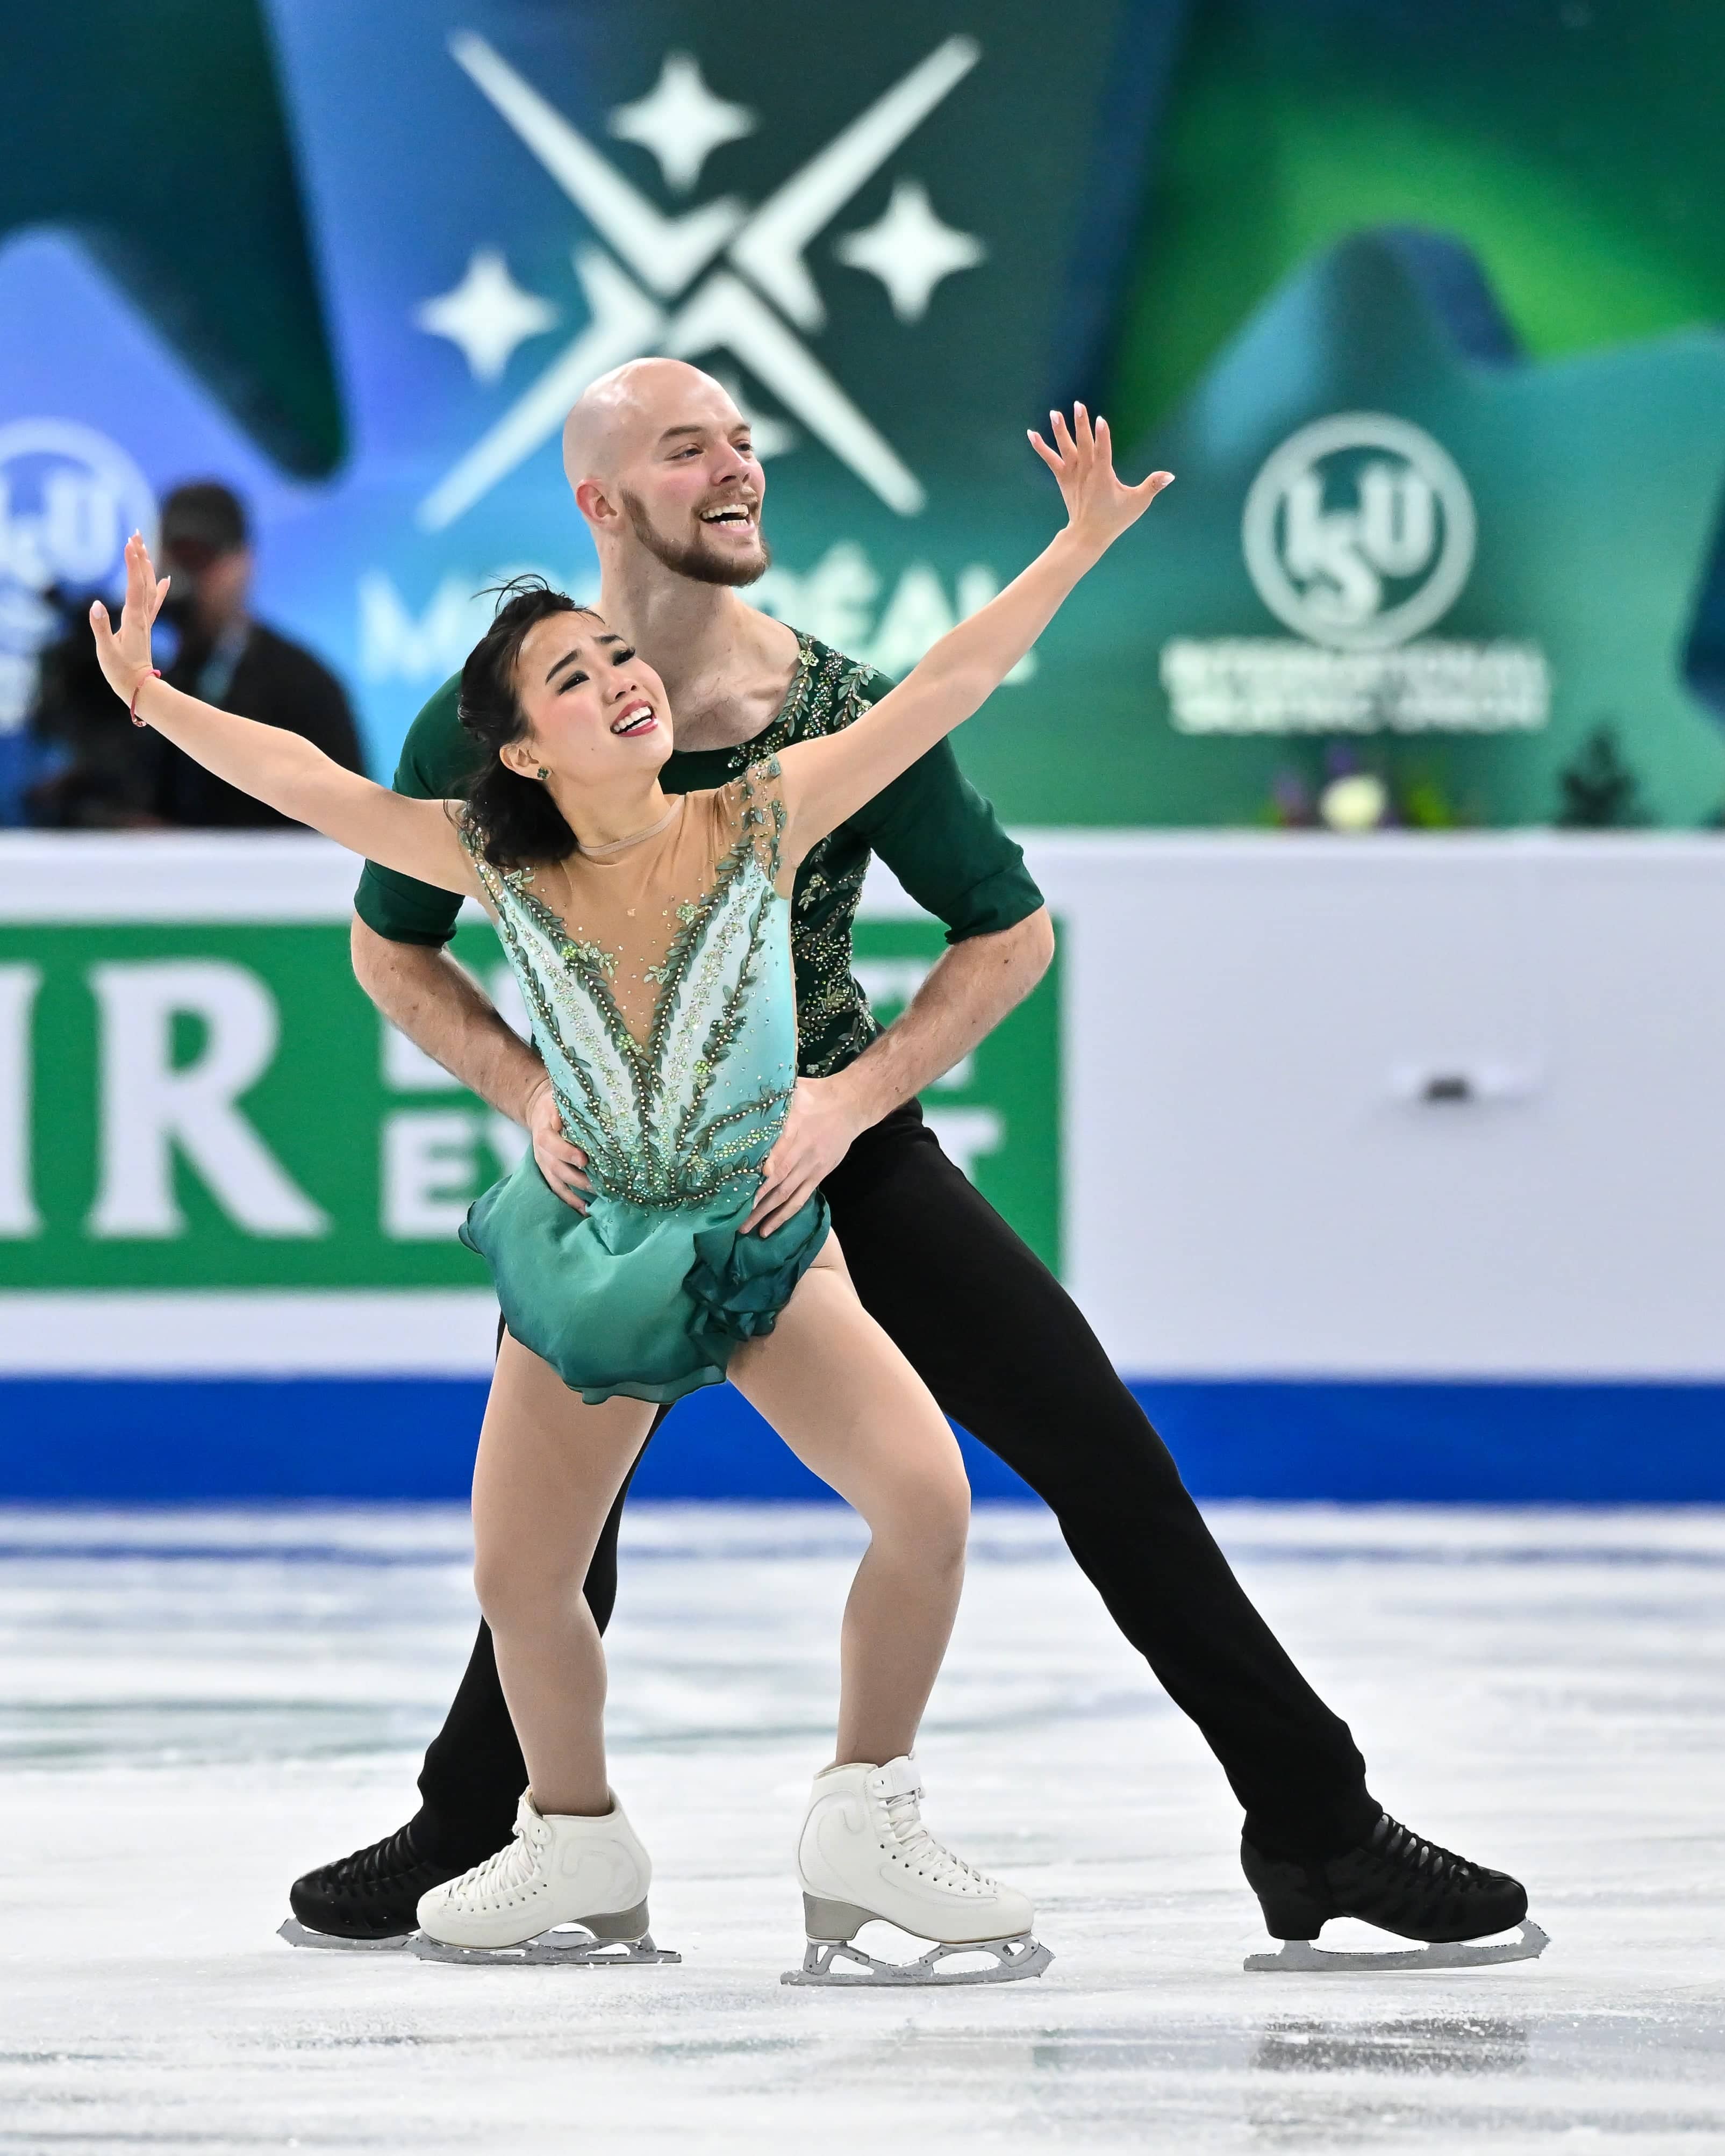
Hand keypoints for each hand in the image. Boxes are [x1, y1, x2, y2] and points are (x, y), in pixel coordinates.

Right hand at [88, 530, 170, 703]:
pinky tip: (166, 579)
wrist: (139, 688)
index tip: (129, 543)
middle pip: (142, 580)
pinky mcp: (144, 626)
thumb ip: (100, 628)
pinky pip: (154, 603)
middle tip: (135, 534)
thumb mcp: (106, 651)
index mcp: (133, 619)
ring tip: (143, 546)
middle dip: (139, 556)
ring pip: (149, 587)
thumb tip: (95, 605)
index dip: (132, 564)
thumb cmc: (120, 673)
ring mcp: (144, 620)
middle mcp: (142, 616)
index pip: (134, 585)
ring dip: (146, 566)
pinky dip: (160, 589)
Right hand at [525, 1076, 590, 1211]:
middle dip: (577, 1178)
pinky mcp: (549, 1172)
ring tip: (592, 1204)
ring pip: (558, 1182)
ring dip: (575, 1194)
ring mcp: (545, 1164)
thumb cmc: (555, 1103)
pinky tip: (585, 1210)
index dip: (567, 1152)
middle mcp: (542, 1151)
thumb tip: (562, 1119)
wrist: (541, 1112)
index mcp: (544, 1131)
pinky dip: (571, 1201)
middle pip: (557, 1168)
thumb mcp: (556, 1098)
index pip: (552, 1143)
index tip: (584, 1159)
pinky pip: (558, 1189)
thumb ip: (561, 1107)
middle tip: (597, 1185)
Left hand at [744, 1074, 865, 1235]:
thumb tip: (745, 1097)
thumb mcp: (796, 1090)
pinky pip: (800, 1199)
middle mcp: (803, 1151)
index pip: (780, 1150)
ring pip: (786, 1195)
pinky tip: (769, 1228)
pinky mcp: (818, 1175)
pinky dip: (784, 1215)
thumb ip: (774, 1098)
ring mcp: (811, 1167)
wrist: (851, 1106)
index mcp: (796, 1127)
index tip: (747, 1182)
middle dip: (755, 1201)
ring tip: (746, 1229)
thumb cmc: (817, 1095)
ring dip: (766, 1213)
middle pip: (777, 1180)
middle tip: (734, 1218)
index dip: (765, 1167)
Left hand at [1028, 404, 1172, 557]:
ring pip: (1065, 449)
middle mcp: (1086, 472)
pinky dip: (1041, 447)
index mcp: (1103, 476)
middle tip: (1078, 405)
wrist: (1087, 535)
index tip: (1100, 420)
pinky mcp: (1063, 479)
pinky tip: (1031, 433)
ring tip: (1054, 413)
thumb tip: (1170, 475)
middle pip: (1083, 444)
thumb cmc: (1115, 519)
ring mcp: (1072, 475)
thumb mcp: (1137, 503)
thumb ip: (1153, 486)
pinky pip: (1050, 459)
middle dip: (1081, 424)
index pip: (1103, 451)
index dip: (1102, 435)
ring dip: (1060, 430)